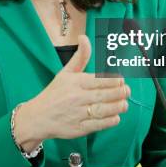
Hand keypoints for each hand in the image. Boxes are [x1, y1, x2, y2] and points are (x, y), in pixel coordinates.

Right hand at [14, 34, 129, 151]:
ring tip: (125, 104)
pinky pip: (97, 125)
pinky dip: (109, 121)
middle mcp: (76, 97)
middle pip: (103, 95)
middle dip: (119, 93)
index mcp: (74, 82)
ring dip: (117, 107)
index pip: (98, 80)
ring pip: (102, 110)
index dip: (113, 81)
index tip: (122, 80)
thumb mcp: (65, 72)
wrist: (38, 117)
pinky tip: (116, 117)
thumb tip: (84, 37)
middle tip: (127, 91)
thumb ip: (80, 57)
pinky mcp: (78, 129)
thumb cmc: (54, 93)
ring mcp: (77, 114)